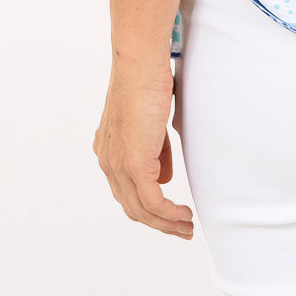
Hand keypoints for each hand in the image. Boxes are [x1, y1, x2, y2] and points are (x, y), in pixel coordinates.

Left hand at [93, 59, 194, 238]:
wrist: (138, 66)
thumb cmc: (147, 82)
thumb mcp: (152, 124)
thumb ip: (156, 152)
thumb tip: (164, 178)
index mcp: (109, 151)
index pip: (127, 190)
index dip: (149, 206)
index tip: (171, 213)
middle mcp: (109, 162)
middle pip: (132, 207)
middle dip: (159, 223)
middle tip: (182, 229)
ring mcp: (119, 165)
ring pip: (142, 210)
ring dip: (166, 224)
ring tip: (187, 227)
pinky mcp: (134, 165)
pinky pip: (152, 202)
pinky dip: (169, 214)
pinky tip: (183, 216)